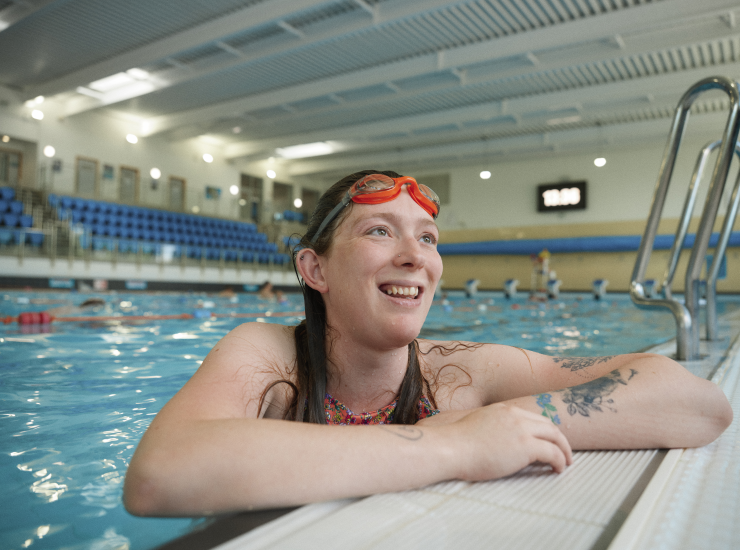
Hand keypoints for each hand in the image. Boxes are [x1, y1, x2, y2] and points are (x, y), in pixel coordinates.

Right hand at [444, 402, 572, 480]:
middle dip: (559, 439)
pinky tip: (558, 469)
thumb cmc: (456, 443)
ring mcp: (521, 430)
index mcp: (504, 410)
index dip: (544, 430)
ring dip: (564, 450)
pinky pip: (552, 453)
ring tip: (566, 462)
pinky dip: (560, 460)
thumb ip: (491, 427)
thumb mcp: (476, 425)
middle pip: (548, 425)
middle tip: (564, 452)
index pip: (533, 418)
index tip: (549, 441)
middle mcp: (515, 416)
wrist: (451, 447)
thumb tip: (495, 440)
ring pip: (555, 436)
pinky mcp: (525, 446)